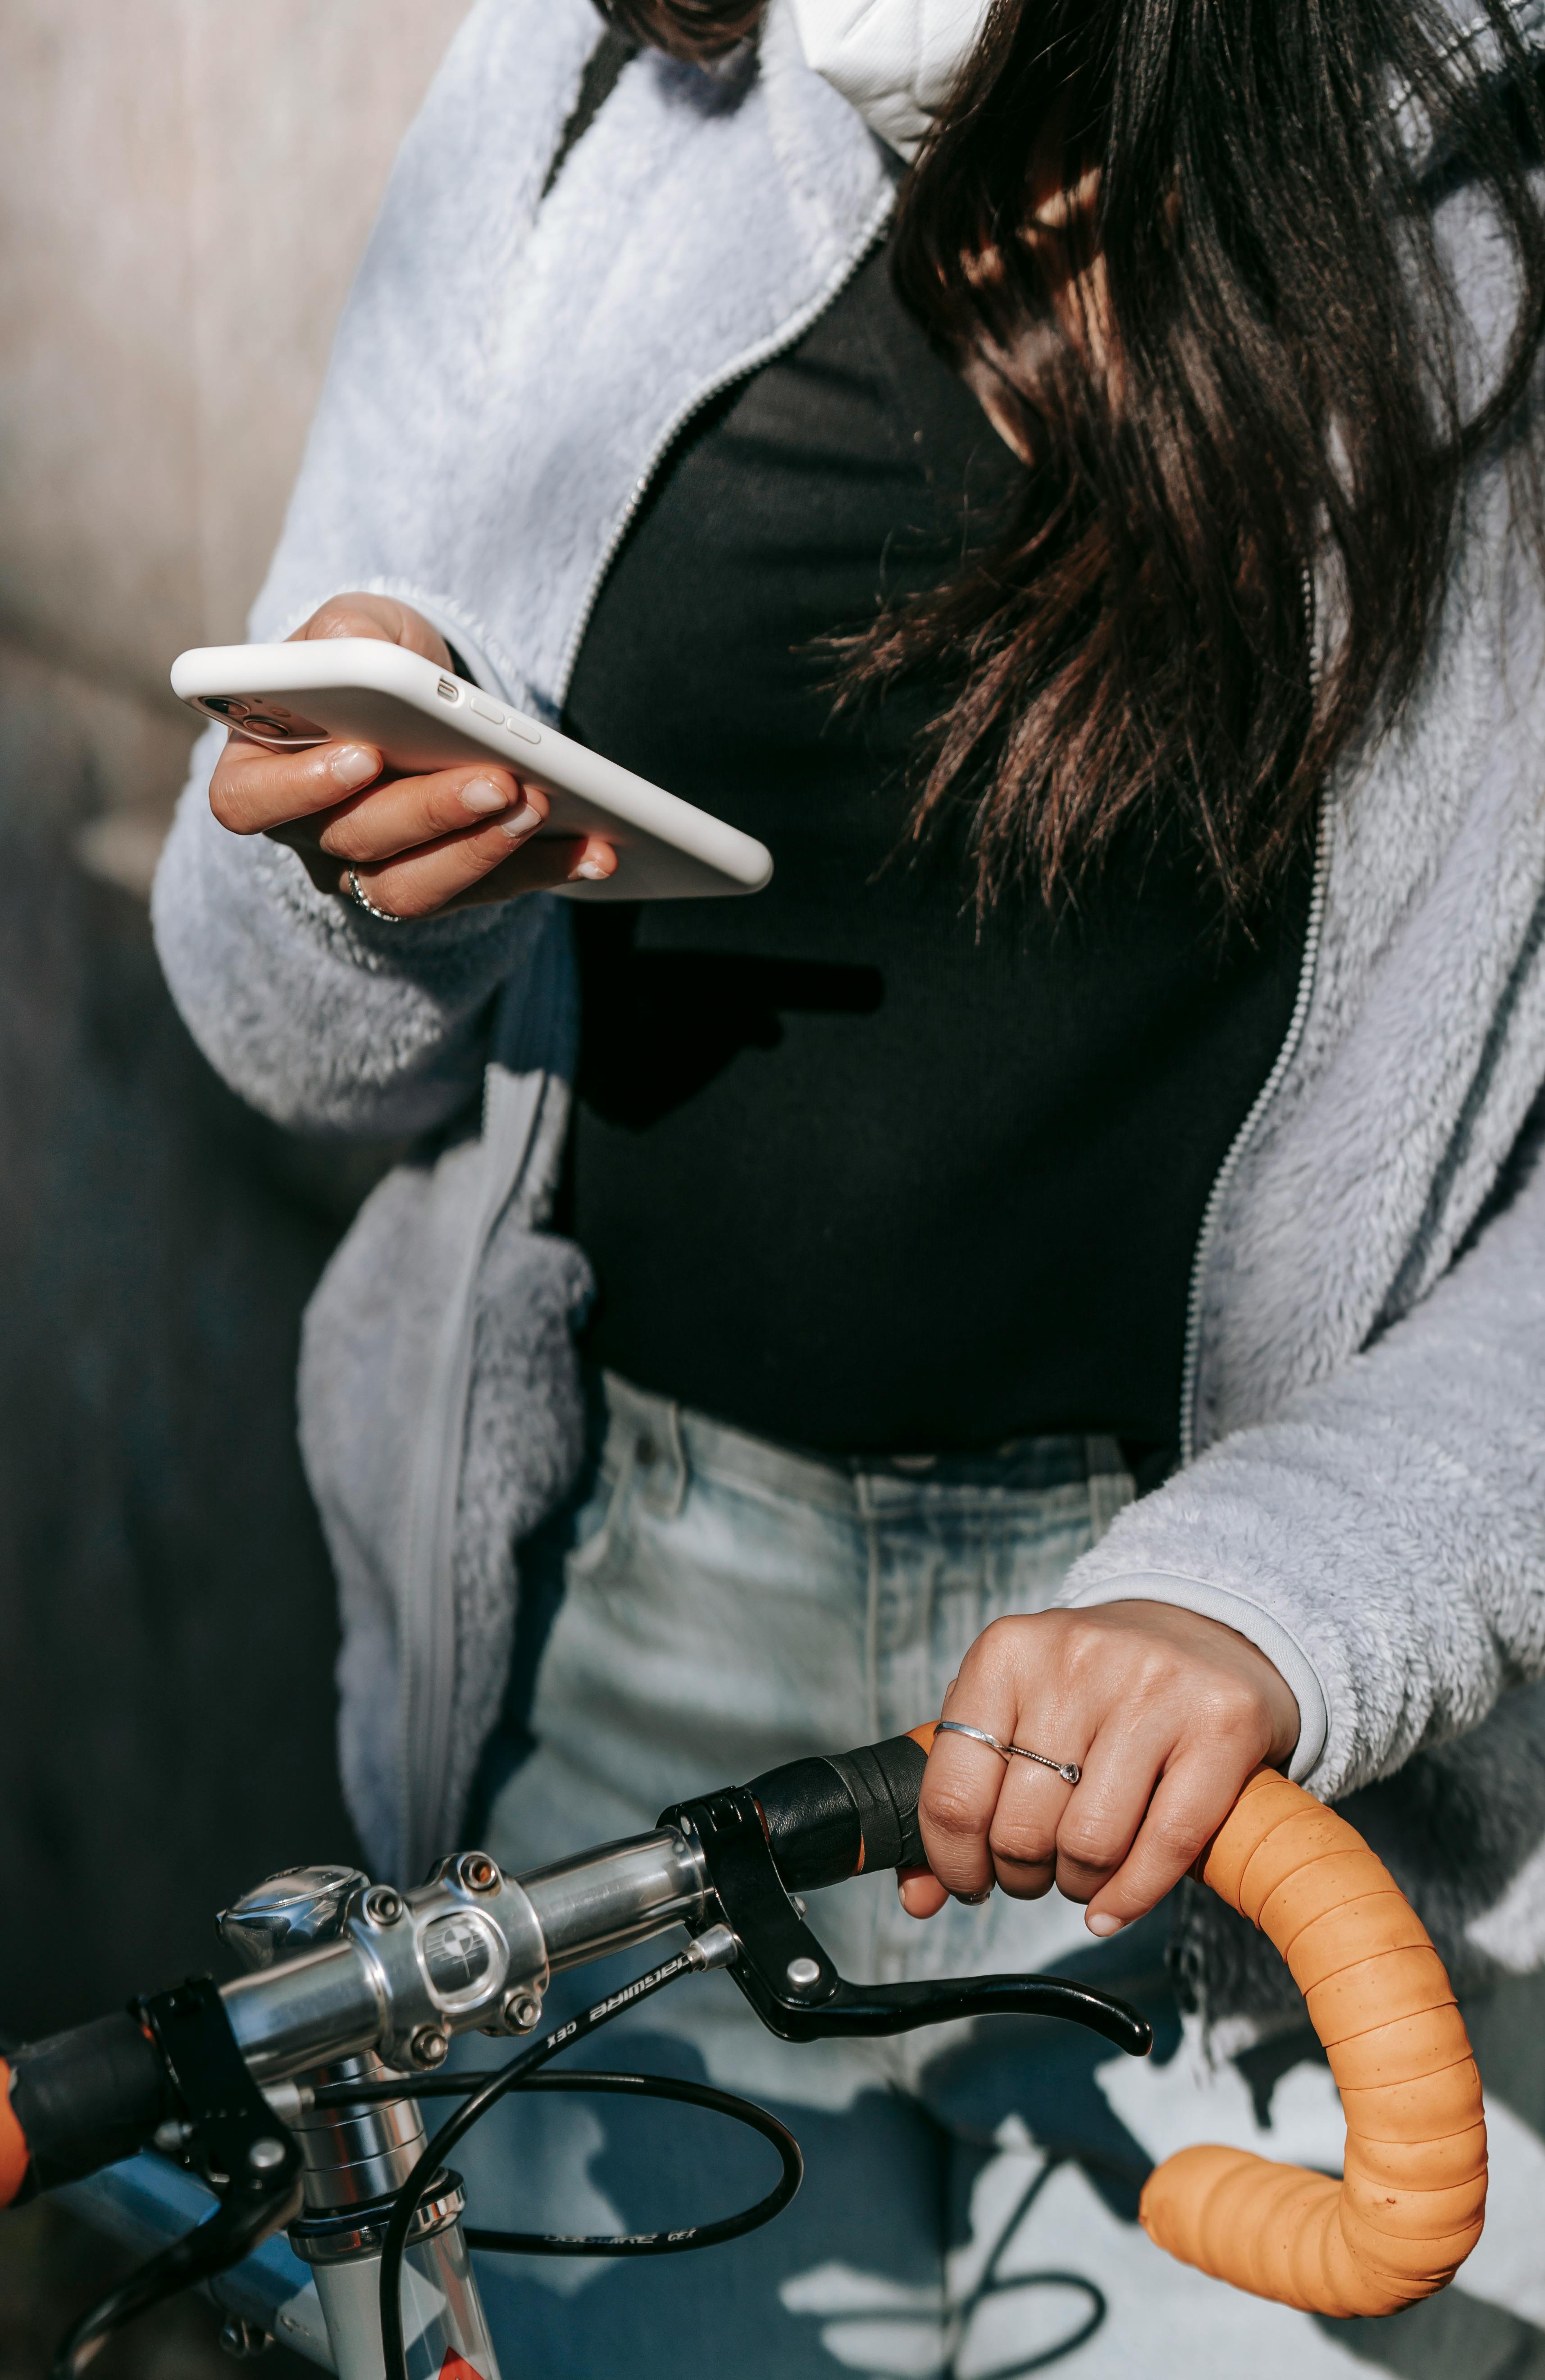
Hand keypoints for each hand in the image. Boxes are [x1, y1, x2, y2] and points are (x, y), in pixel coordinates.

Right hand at [206, 593, 617, 917]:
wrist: (416, 694)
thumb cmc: (369, 657)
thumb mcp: (356, 626)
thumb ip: (346, 634)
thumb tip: (355, 648)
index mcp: (261, 768)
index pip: (250, 801)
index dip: (304, 788)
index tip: (365, 755)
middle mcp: (307, 834)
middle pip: (356, 843)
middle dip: (432, 813)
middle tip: (497, 781)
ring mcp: (370, 871)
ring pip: (414, 890)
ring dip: (484, 852)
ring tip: (541, 807)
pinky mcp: (439, 885)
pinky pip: (484, 893)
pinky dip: (542, 870)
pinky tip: (594, 850)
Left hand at [902, 1601, 1299, 1936]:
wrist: (1203, 1631)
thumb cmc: (1092, 1688)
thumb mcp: (1013, 1711)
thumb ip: (959, 1796)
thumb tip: (918, 1896)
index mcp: (1006, 1652)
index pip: (953, 1791)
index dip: (954, 1861)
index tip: (970, 1881)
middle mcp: (1075, 1659)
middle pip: (1022, 1828)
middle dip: (1022, 1875)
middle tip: (1036, 1871)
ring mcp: (1152, 1687)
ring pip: (1090, 1844)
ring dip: (1078, 1884)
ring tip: (1081, 1871)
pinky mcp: (1220, 1723)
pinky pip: (1166, 1846)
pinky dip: (1132, 1896)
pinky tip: (1115, 1903)